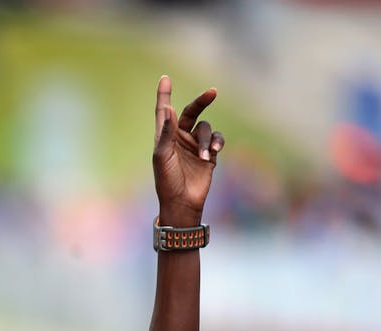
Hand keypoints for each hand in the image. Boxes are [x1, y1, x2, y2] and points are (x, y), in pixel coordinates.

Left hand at [152, 76, 222, 225]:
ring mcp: (195, 145)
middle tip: (212, 92)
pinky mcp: (209, 154)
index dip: (164, 94)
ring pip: (206, 128)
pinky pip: (217, 139)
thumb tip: (170, 108)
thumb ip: (167, 132)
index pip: (164, 111)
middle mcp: (180, 137)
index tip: (165, 79)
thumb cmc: (167, 180)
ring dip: (207, 141)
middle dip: (201, 102)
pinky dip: (217, 143)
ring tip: (205, 156)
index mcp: (164, 136)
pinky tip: (214, 153)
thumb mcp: (163, 156)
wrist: (182, 202)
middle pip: (191, 112)